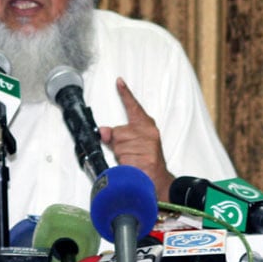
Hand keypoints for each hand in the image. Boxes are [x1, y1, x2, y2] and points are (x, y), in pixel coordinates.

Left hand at [99, 77, 173, 200]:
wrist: (159, 180)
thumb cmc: (146, 159)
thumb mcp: (131, 144)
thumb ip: (116, 136)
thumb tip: (102, 132)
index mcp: (146, 126)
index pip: (134, 107)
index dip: (125, 93)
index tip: (118, 81)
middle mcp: (148, 133)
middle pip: (118, 133)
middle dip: (117, 145)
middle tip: (129, 153)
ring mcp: (148, 146)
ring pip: (118, 148)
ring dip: (121, 157)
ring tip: (133, 161)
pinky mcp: (146, 159)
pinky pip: (123, 160)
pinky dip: (125, 166)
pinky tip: (134, 167)